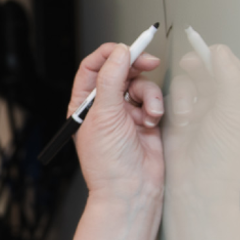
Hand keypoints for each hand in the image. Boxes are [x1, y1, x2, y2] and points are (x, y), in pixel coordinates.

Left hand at [70, 43, 164, 203]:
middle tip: (149, 62)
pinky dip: (155, 107)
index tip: (126, 48)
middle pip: (120, 71)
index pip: (92, 67)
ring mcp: (125, 113)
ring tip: (149, 114)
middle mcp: (103, 107)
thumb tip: (119, 52)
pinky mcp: (145, 120)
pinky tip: (152, 122)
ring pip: (140, 84)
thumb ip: (112, 79)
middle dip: (135, 67)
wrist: (131, 191)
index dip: (109, 54)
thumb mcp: (105, 114)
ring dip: (148, 94)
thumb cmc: (108, 164)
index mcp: (83, 104)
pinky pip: (152, 100)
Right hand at [163, 44, 239, 204]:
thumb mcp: (231, 115)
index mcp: (235, 105)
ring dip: (183, 92)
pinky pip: (168, 102)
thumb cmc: (220, 162)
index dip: (215, 56)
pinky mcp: (173, 124)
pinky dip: (170, 105)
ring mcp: (193, 116)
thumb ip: (229, 79)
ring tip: (185, 113)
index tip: (204, 49)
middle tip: (189, 63)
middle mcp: (215, 109)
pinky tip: (175, 119)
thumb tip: (220, 52)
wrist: (196, 193)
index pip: (228, 69)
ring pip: (185, 86)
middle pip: (205, 73)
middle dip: (196, 66)